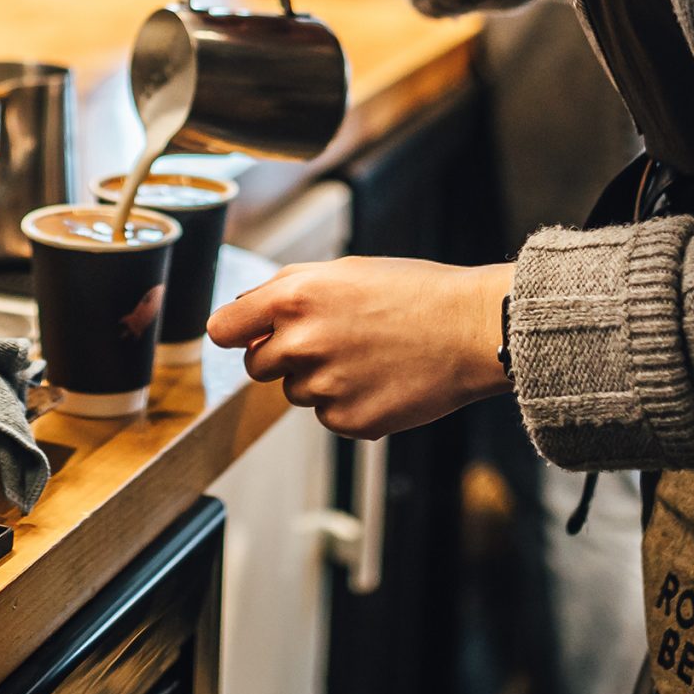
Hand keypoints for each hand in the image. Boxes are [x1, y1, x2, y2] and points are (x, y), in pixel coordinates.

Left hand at [206, 257, 511, 438]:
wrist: (470, 329)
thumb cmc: (412, 293)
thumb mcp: (342, 271)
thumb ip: (284, 290)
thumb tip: (242, 312)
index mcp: (294, 297)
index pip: (223, 328)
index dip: (234, 332)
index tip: (244, 336)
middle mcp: (302, 343)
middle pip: (256, 366)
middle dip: (282, 357)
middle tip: (329, 341)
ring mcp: (325, 386)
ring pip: (295, 393)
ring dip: (318, 380)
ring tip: (366, 356)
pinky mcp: (349, 421)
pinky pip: (328, 417)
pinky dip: (348, 404)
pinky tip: (380, 380)